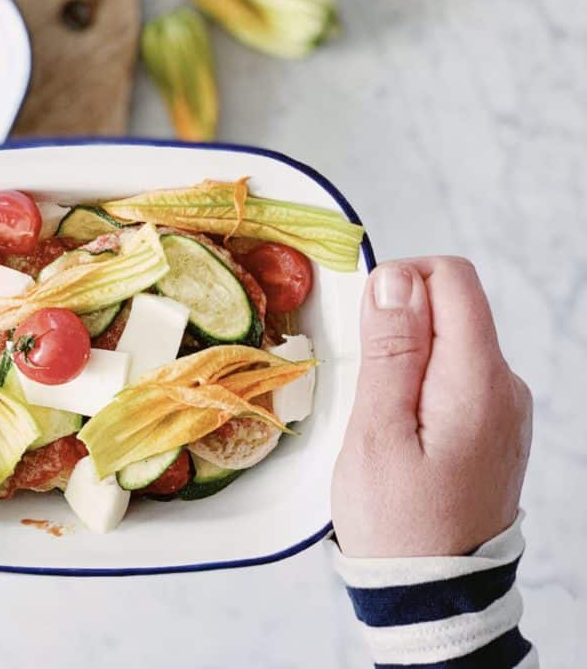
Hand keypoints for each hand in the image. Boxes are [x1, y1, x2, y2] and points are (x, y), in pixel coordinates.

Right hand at [331, 257, 531, 557]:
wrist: (433, 592)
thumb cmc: (397, 520)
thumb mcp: (377, 433)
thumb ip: (390, 352)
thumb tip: (396, 279)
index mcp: (478, 380)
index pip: (452, 278)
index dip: (399, 281)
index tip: (364, 328)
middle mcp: (505, 384)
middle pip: (452, 305)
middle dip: (399, 324)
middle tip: (366, 385)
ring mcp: (505, 406)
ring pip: (450, 339)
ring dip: (406, 356)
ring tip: (381, 415)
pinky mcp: (495, 424)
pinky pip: (455, 373)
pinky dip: (421, 381)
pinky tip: (401, 427)